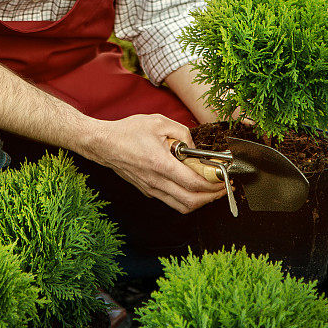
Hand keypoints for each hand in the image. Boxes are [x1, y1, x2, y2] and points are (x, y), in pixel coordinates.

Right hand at [86, 113, 226, 213]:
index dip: (213, 183)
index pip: (193, 183)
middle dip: (212, 196)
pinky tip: (191, 186)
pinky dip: (186, 198)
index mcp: (160, 164)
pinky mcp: (147, 190)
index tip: (224, 176)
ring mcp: (151, 188)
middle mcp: (156, 181)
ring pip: (182, 206)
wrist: (103, 144)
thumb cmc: (128, 131)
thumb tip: (194, 147)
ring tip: (211, 189)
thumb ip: (182, 132)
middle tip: (223, 186)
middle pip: (191, 201)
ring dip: (200, 201)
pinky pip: (171, 201)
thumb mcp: (158, 121)